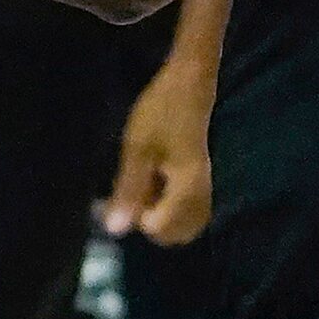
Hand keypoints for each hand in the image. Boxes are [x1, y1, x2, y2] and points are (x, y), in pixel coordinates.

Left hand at [105, 52, 217, 244]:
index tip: (129, 191)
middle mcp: (200, 192)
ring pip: (186, 224)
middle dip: (152, 224)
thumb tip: (115, 230)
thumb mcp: (137, 149)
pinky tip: (157, 185)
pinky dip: (171, 207)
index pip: (160, 229)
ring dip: (162, 217)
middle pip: (177, 235)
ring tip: (147, 191)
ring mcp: (203, 185)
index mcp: (186, 187)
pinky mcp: (201, 178)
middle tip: (137, 195)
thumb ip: (129, 191)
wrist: (190, 83)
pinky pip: (190, 209)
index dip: (138, 217)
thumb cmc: (161, 111)